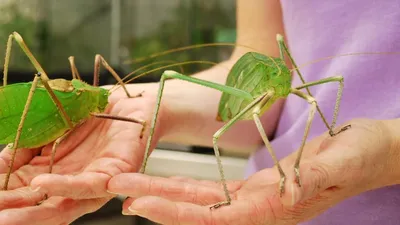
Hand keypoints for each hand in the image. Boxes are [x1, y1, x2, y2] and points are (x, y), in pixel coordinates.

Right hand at [0, 85, 162, 224]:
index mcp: (52, 174)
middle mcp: (71, 184)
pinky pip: (88, 185)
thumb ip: (23, 147)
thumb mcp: (47, 128)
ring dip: (32, 213)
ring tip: (4, 215)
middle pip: (38, 207)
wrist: (126, 101)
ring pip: (61, 206)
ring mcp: (92, 183)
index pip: (20, 193)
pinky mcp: (113, 174)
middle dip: (12, 213)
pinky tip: (41, 184)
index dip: (2, 197)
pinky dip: (64, 185)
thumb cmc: (88, 115)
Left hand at [107, 118, 399, 224]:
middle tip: (117, 189)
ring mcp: (254, 199)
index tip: (142, 203)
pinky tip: (163, 183)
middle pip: (196, 210)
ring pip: (199, 201)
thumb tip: (288, 196)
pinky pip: (212, 191)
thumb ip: (313, 181)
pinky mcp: (255, 187)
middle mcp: (258, 208)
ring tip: (128, 185)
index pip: (215, 217)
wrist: (369, 151)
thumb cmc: (360, 156)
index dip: (177, 212)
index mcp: (274, 207)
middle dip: (155, 200)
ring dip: (162, 192)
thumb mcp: (341, 164)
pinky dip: (184, 187)